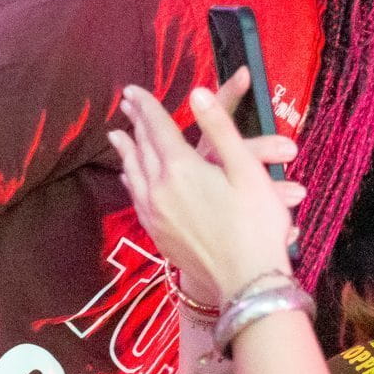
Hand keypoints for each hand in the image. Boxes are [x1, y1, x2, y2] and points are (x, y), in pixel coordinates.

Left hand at [109, 76, 301, 305]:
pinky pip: (136, 197)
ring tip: (116, 135)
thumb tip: (196, 94)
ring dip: (126, 150)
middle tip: (127, 104)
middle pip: (142, 147)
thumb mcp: (247, 170)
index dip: (146, 105)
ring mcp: (154, 213)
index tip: (133, 90)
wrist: (246, 283)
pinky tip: (130, 177)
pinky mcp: (157, 233)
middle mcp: (159, 188)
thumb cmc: (257, 225)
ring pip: (133, 172)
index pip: (157, 127)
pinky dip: (131, 179)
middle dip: (135, 122)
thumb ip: (219, 128)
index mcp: (181, 168)